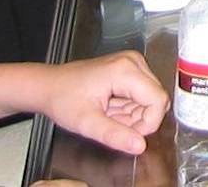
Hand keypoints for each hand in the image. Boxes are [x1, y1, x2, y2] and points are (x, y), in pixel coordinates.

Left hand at [38, 52, 168, 155]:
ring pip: (150, 98)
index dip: (149, 123)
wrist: (49, 85)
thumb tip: (140, 146)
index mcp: (125, 70)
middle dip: (140, 119)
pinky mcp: (130, 68)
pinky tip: (111, 108)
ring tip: (109, 115)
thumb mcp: (87, 122)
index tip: (129, 134)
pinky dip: (129, 107)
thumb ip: (115, 135)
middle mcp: (133, 62)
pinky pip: (143, 94)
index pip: (158, 100)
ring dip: (134, 115)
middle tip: (113, 124)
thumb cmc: (63, 99)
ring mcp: (132, 63)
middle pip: (156, 99)